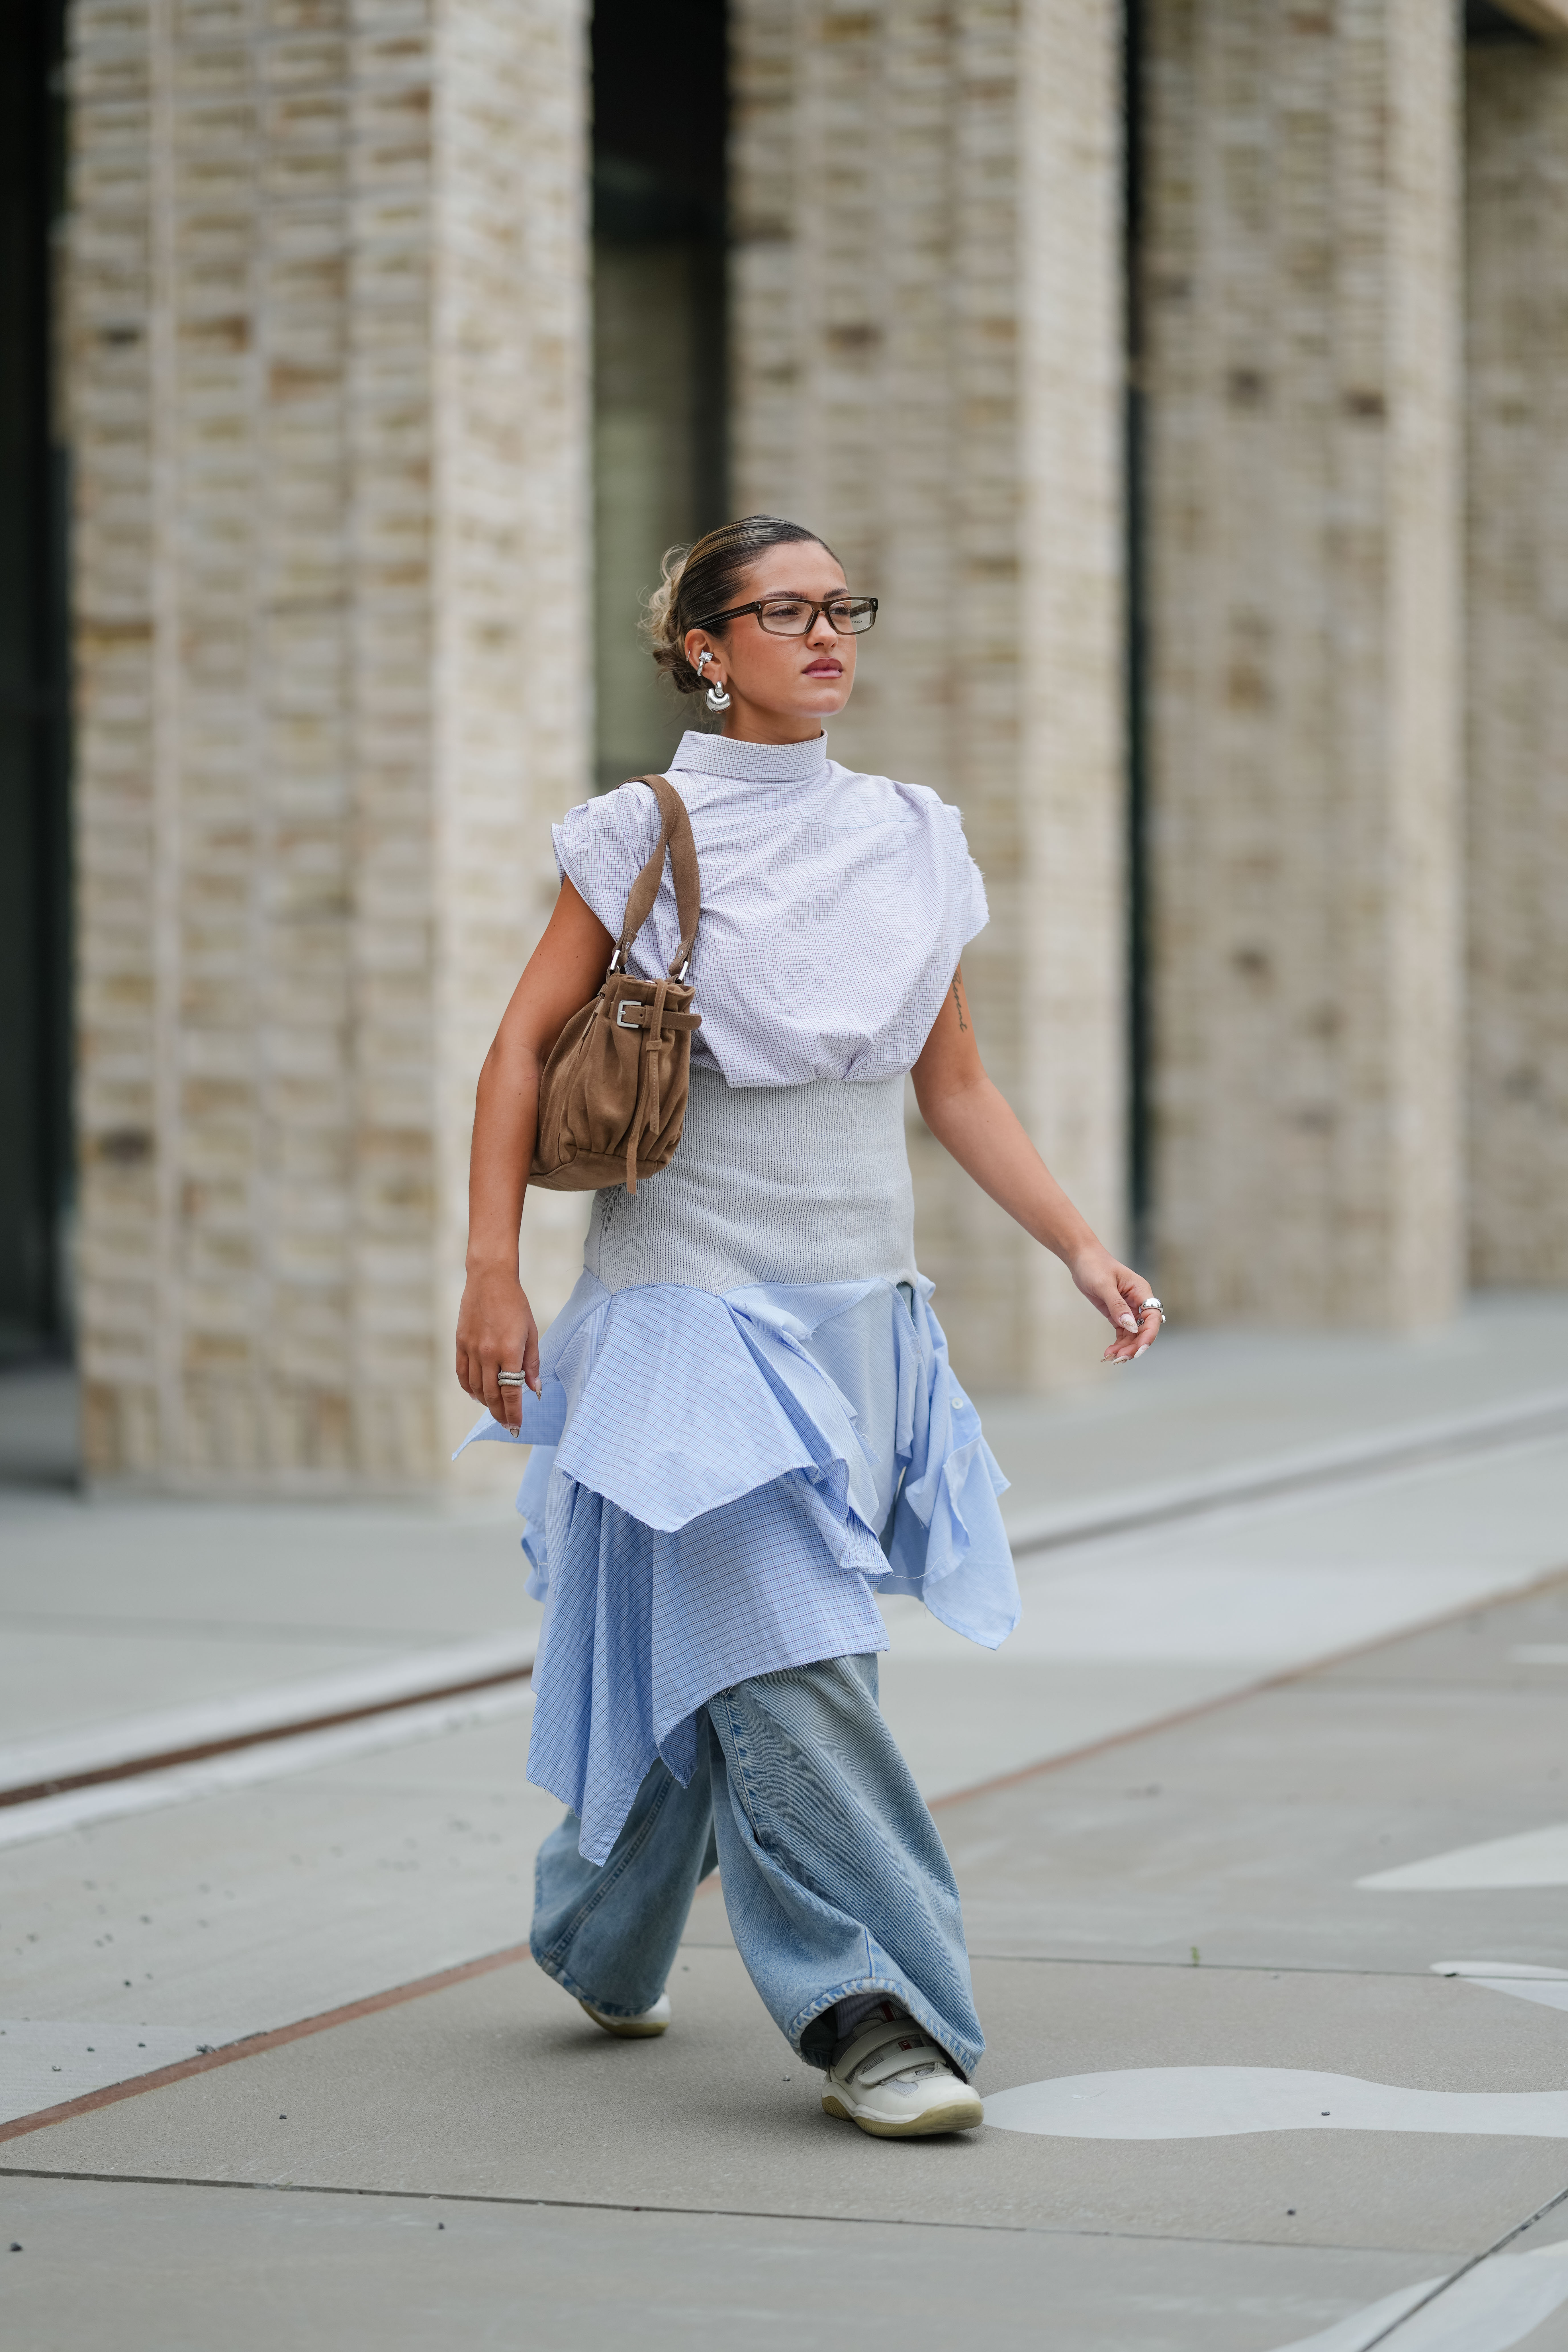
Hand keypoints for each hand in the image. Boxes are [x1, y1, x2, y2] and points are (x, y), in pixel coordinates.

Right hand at [455, 1268, 540, 1434]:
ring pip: (476, 1388)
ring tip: (494, 1411)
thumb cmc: (515, 1305)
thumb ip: (532, 1363)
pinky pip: (462, 1374)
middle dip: (500, 1414)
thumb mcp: (531, 1333)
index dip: (514, 1413)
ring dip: (485, 1403)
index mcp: (509, 1351)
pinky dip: (469, 1388)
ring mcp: (471, 1349)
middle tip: (507, 1425)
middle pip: (492, 1395)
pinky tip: (476, 1395)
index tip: (517, 1426)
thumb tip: (534, 1390)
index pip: (511, 1393)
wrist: (490, 1280)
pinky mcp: (460, 1343)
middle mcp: (488, 1354)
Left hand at [1069, 1248, 1164, 1363]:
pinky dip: (1118, 1344)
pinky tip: (1109, 1352)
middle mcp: (1138, 1302)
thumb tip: (1131, 1327)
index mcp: (1141, 1291)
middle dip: (1135, 1346)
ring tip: (1112, 1358)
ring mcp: (1128, 1309)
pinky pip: (1122, 1333)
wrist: (1081, 1259)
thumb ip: (1117, 1306)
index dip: (1149, 1335)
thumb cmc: (1094, 1266)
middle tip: (1120, 1358)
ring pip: (1133, 1334)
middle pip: (1144, 1329)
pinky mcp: (1117, 1314)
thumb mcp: (1104, 1285)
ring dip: (1126, 1348)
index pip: (1152, 1317)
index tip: (1140, 1349)